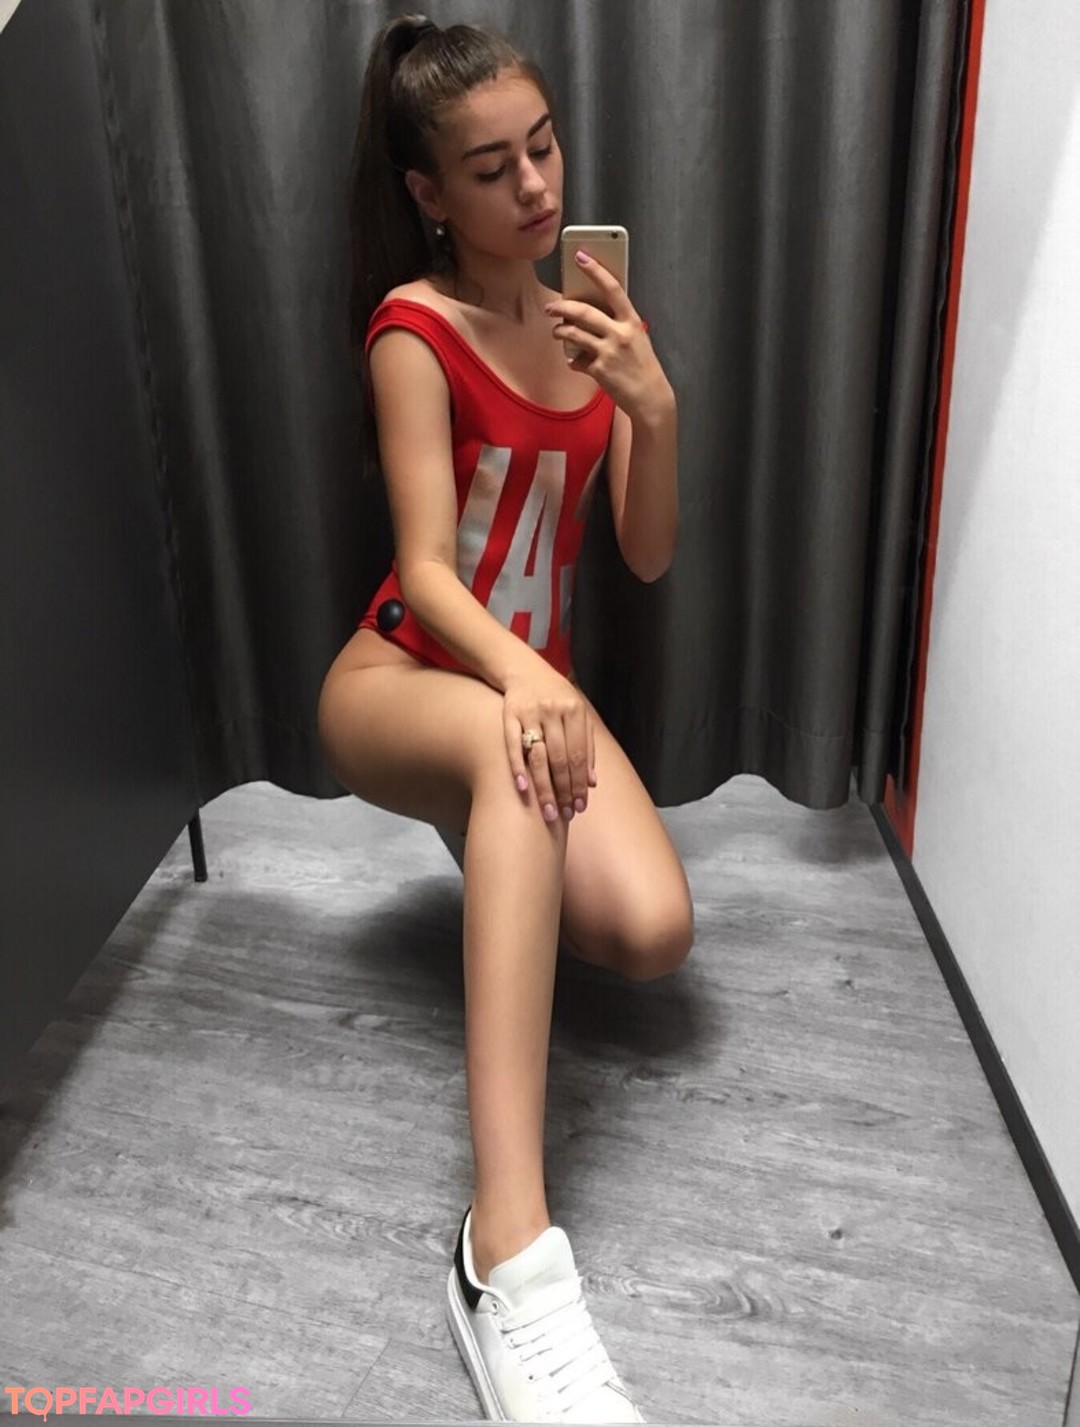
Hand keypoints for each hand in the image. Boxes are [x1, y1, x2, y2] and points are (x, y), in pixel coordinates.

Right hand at [502, 665, 596, 823]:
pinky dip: (517, 768)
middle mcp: (553, 711)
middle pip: (560, 759)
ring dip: (544, 787)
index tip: (580, 806)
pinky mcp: (509, 715)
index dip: (580, 783)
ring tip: (548, 811)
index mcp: (574, 711)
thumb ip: (587, 746)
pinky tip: (522, 788)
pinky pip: (512, 745)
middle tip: (566, 815)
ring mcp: (530, 713)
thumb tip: (592, 782)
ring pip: (538, 756)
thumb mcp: (577, 714)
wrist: (524, 669)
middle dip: (564, 791)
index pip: (579, 755)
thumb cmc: (556, 697)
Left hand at [545, 252, 673, 420]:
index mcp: (632, 321)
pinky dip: (573, 361)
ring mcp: (609, 352)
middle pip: (584, 311)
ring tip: (557, 332)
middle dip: (562, 306)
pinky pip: (576, 361)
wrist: (650, 397)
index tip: (581, 256)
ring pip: (574, 334)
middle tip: (551, 306)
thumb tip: (588, 313)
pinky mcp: (599, 370)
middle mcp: (620, 334)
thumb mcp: (636, 338)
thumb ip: (617, 324)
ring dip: (560, 331)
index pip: (613, 288)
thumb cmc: (641, 365)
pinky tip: (574, 362)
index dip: (596, 270)